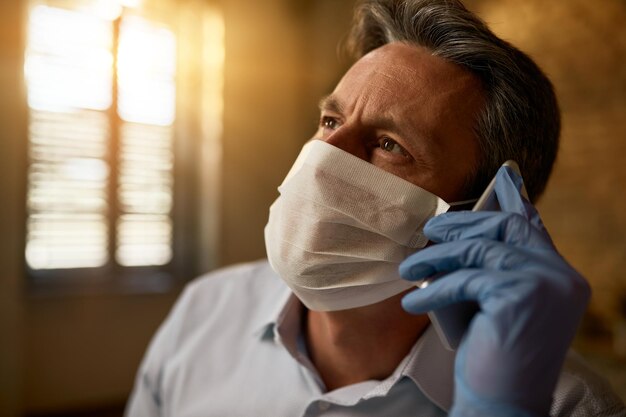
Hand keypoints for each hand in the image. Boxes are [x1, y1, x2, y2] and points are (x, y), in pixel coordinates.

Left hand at [399, 166, 590, 416]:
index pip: (528, 230)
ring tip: (407, 270)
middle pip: (505, 227)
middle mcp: (560, 276)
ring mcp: (544, 283)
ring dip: (436, 257)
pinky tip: (413, 303)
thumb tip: (462, 235)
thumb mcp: (496, 305)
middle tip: (429, 230)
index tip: (479, 200)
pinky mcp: (519, 295)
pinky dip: (434, 289)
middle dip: (462, 225)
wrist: (501, 406)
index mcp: (561, 277)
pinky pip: (464, 278)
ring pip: (478, 249)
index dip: (500, 211)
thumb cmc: (494, 358)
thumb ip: (493, 270)